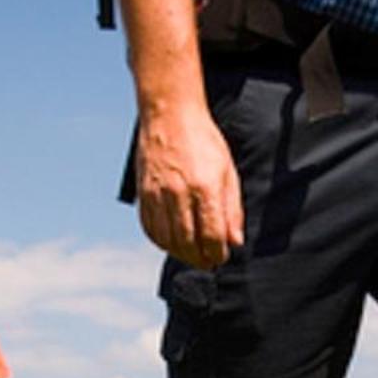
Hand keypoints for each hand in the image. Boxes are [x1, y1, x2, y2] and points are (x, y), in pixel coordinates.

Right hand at [135, 101, 243, 268]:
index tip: (221, 257)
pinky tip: (172, 242)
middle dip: (199, 259)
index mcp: (204, 187)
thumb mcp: (228, 171)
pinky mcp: (143, 193)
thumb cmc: (203, 141)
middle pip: (187, 243)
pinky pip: (149, 228)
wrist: (170, 115)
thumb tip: (235, 241)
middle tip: (207, 262)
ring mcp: (157, 194)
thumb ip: (232, 209)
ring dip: (180, 253)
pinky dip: (161, 241)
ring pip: (167, 240)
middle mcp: (178, 192)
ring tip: (192, 254)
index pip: (212, 236)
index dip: (218, 253)